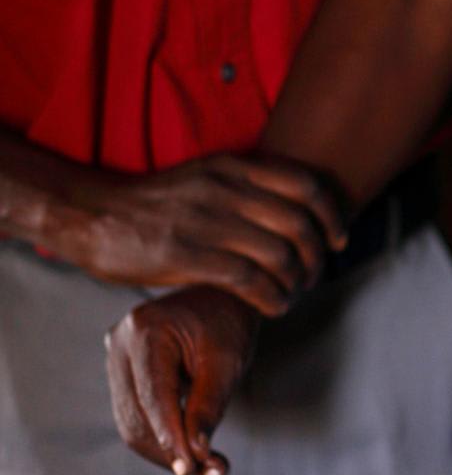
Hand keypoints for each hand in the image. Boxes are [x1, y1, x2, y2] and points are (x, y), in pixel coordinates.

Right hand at [49, 154, 344, 316]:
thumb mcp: (206, 177)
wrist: (91, 213)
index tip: (338, 240)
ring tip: (292, 294)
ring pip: (280, 254)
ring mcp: (206, 221)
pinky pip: (249, 279)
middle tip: (314, 277)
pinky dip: (273, 297)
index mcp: (234, 167)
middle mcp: (226, 189)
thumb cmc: (155, 204)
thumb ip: (247, 188)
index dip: (332, 216)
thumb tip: (294, 216)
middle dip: (317, 257)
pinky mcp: (185, 254)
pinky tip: (274, 307)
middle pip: (300, 224)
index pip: (307, 185)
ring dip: (297, 282)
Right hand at [105, 286, 257, 474]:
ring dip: (168, 452)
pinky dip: (163, 437)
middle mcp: (120, 343)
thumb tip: (197, 453)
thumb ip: (209, 404)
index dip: (172, 437)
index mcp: (145, 329)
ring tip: (210, 468)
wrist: (220, 296)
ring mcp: (116, 357)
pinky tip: (193, 453)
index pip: (154, 397)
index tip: (193, 468)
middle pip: (138, 417)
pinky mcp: (123, 371)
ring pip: (134, 423)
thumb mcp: (227, 360)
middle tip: (213, 472)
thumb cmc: (229, 321)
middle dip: (173, 451)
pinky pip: (136, 415)